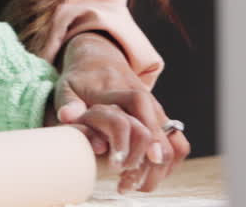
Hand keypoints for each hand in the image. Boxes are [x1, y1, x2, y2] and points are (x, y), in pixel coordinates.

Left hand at [51, 32, 189, 192]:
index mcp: (118, 89)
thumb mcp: (67, 86)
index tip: (123, 161)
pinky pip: (178, 144)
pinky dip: (169, 164)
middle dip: (149, 161)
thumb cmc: (81, 79)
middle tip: (127, 183)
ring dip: (161, 167)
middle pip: (160, 129)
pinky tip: (148, 176)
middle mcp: (144, 98)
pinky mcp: (162, 120)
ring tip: (137, 185)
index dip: (136, 132)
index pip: (137, 104)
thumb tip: (68, 116)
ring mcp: (156, 110)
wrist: (101, 60)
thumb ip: (68, 102)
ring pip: (173, 140)